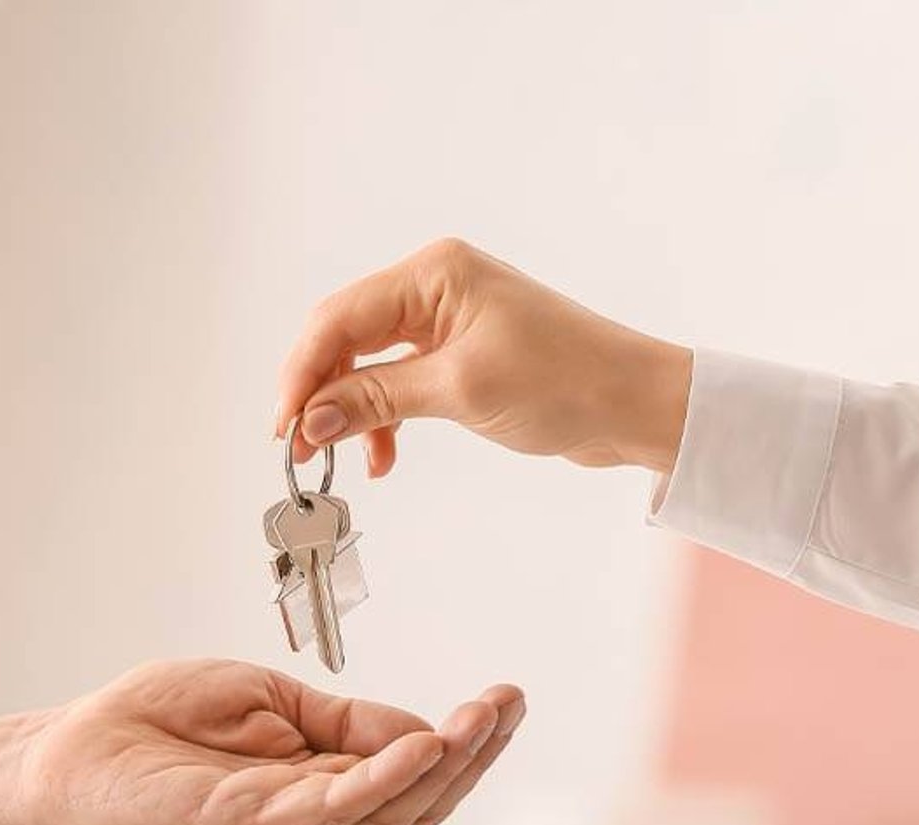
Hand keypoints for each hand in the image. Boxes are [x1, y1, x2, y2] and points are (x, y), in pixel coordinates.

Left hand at [19, 660, 522, 824]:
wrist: (72, 749)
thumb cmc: (162, 725)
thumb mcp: (272, 699)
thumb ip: (343, 720)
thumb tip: (421, 730)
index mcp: (322, 791)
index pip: (416, 776)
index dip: (467, 741)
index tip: (508, 696)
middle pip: (417, 803)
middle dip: (472, 754)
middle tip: (509, 702)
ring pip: (385, 814)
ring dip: (441, 765)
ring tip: (478, 719)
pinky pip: (325, 810)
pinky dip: (378, 779)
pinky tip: (417, 746)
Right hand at [275, 238, 691, 474]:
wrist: (635, 404)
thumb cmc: (567, 381)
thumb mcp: (461, 389)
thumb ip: (378, 399)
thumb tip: (311, 419)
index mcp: (433, 273)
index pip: (339, 318)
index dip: (302, 372)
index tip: (283, 426)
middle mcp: (434, 286)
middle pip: (346, 337)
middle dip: (319, 393)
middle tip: (300, 449)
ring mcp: (447, 320)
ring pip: (368, 363)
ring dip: (351, 410)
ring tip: (342, 458)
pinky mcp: (460, 354)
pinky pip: (398, 381)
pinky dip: (384, 416)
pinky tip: (382, 453)